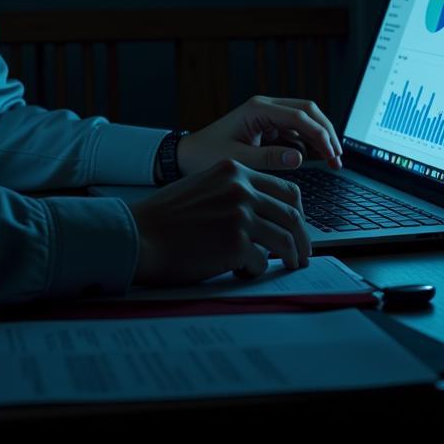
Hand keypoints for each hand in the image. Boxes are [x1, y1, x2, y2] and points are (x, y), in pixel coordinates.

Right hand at [127, 158, 311, 285]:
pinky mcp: (235, 242)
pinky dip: (257, 270)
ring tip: (291, 266)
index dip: (298, 212)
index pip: (285, 188)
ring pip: (284, 239)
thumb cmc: (165, 217)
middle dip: (303, 237)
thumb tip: (264, 215)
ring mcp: (240, 214)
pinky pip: (261, 261)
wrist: (139, 234)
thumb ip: (233, 192)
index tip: (299, 227)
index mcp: (234, 170)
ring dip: (291, 256)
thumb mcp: (203, 187)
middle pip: (292, 214)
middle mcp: (241, 188)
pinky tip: (247, 272)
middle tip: (304, 253)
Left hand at [176, 95, 342, 177]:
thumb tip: (299, 157)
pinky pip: (295, 131)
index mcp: (258, 109)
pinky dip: (309, 143)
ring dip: (320, 137)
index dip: (320, 135)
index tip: (332, 154)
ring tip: (333, 160)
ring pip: (305, 120)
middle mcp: (265, 108)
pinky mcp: (268, 128)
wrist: (187, 156)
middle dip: (326, 132)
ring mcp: (268, 117)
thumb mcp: (238, 159)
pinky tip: (316, 158)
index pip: (299, 116)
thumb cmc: (206, 155)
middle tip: (338, 157)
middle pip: (307, 111)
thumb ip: (269, 158)